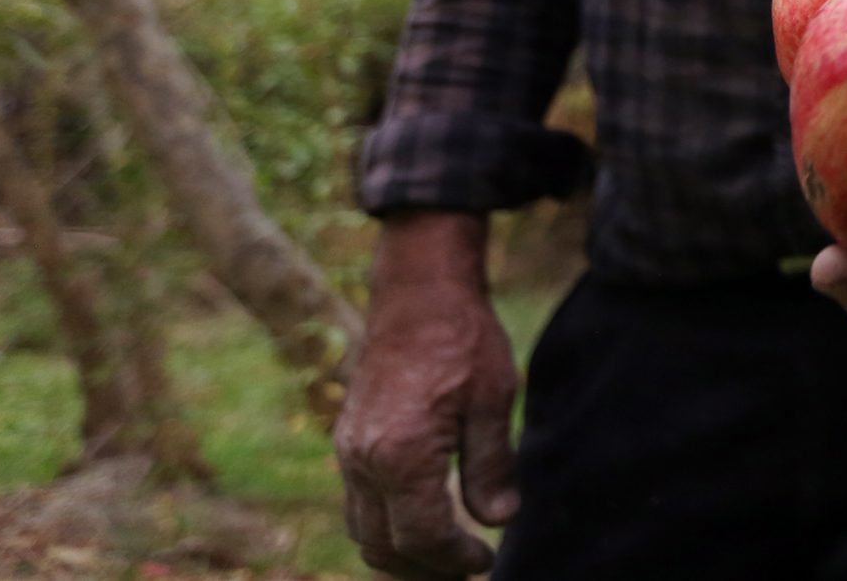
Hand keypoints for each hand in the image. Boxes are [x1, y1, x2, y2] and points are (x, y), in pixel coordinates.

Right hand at [335, 213, 518, 579]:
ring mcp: (348, 451)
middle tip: (465, 572)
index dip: (456, 558)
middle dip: (424, 570)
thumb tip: (498, 520)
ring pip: (363, 531)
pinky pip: (358, 504)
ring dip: (400, 554)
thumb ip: (492, 465)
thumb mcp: (493, 399)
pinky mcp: (348, 440)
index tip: (486, 560)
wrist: (418, 293)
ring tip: (443, 560)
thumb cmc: (462, 340)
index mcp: (399, 455)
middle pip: (383, 546)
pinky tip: (420, 522)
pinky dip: (385, 526)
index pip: (423, 537)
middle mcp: (362, 460)